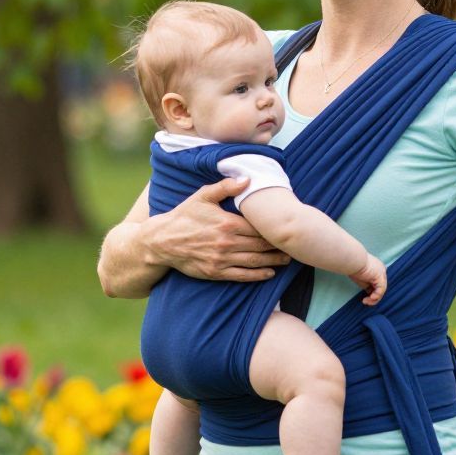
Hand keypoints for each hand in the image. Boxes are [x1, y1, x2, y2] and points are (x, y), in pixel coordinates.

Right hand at [150, 178, 290, 281]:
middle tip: (293, 246)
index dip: (273, 229)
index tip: (286, 228)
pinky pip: (242, 276)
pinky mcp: (216, 272)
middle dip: (278, 246)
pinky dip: (258, 275)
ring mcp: (222, 259)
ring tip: (287, 260)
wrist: (162, 241)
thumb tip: (247, 179)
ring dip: (273, 261)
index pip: (257, 227)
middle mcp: (227, 243)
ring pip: (254, 261)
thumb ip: (225, 187)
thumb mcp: (202, 196)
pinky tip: (269, 274)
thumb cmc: (183, 216)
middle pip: (260, 245)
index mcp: (227, 223)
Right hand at [349, 254, 386, 305]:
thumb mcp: (360, 277)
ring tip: (365, 302)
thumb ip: (366, 283)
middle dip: (374, 296)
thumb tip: (368, 291)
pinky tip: (369, 299)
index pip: (377, 283)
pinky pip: (381, 290)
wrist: (353, 260)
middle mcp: (381, 270)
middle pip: (380, 287)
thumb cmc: (353, 266)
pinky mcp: (380, 277)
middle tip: (366, 301)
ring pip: (381, 290)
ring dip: (374, 299)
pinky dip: (376, 296)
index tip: (365, 297)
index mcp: (377, 268)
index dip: (372, 292)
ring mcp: (382, 274)